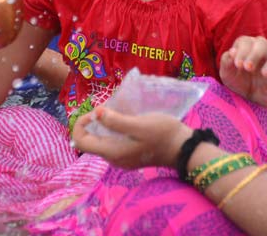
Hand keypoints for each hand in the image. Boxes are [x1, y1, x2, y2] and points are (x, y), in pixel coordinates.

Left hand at [72, 108, 192, 168]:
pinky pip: (112, 141)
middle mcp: (114, 158)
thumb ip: (117, 121)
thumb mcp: (140, 124)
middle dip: (93, 122)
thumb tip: (97, 112)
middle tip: (107, 108)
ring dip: (104, 125)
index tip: (95, 110)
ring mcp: (122, 158)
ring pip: (101, 140)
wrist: (184, 148)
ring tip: (116, 111)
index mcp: (113, 152)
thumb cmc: (163, 134)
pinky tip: (125, 119)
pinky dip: (113, 129)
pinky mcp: (129, 154)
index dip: (81, 124)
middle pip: (90, 141)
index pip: (81, 142)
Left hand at [219, 38, 266, 107]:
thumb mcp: (227, 74)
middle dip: (254, 54)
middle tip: (248, 68)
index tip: (238, 65)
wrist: (249, 98)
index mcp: (244, 46)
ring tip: (265, 74)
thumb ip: (226, 62)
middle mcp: (259, 48)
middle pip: (261, 42)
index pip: (245, 41)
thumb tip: (232, 52)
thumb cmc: (237, 82)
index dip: (241, 51)